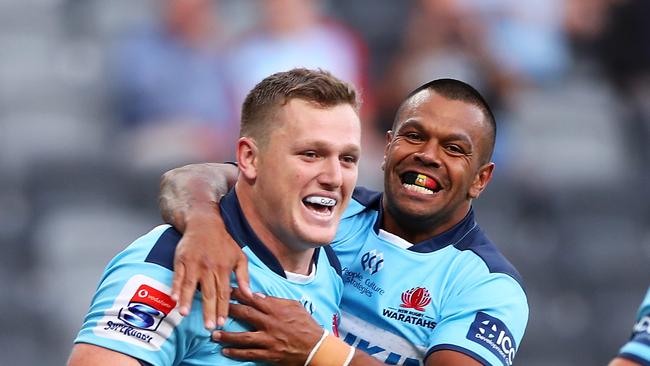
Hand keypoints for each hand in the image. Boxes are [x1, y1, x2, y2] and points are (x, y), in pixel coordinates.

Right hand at [171, 207, 251, 328]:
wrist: (205, 223)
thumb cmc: (224, 242)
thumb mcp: (239, 257)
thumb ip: (244, 277)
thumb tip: (249, 294)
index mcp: (223, 269)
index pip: (223, 293)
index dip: (222, 309)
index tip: (221, 323)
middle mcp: (209, 268)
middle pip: (209, 293)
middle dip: (208, 311)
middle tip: (207, 327)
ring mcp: (194, 264)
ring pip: (191, 285)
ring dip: (187, 300)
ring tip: (185, 314)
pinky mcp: (182, 260)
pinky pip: (178, 276)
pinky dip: (175, 287)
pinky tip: (173, 298)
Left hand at [212, 288, 322, 365]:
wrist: (316, 347)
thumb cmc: (306, 324)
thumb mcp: (294, 306)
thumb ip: (276, 301)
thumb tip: (258, 296)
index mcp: (276, 309)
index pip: (253, 299)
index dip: (238, 294)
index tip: (227, 290)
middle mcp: (270, 323)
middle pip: (245, 314)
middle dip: (228, 310)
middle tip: (215, 308)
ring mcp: (269, 340)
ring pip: (243, 337)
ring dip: (227, 335)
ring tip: (214, 334)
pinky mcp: (269, 354)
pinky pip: (249, 354)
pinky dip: (236, 353)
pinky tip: (225, 351)